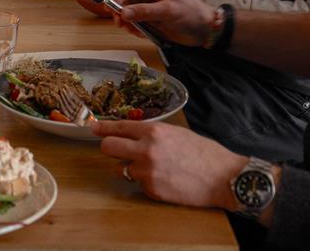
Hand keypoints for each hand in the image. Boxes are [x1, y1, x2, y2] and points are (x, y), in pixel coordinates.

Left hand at [91, 120, 245, 210]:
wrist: (225, 178)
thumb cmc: (204, 153)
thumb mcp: (176, 133)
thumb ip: (151, 133)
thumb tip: (131, 134)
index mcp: (153, 131)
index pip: (118, 127)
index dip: (102, 128)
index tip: (92, 128)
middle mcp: (146, 150)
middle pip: (108, 148)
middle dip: (108, 148)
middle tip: (115, 150)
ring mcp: (147, 172)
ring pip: (121, 169)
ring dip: (130, 168)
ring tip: (152, 168)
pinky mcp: (152, 190)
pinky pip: (138, 184)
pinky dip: (146, 182)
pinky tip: (164, 180)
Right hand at [110, 0, 217, 46]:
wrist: (205, 31)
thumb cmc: (192, 14)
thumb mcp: (168, 11)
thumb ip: (144, 11)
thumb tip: (123, 13)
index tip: (111, 7)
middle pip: (126, 0)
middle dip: (120, 11)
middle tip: (119, 21)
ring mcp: (148, 7)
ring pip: (128, 12)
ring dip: (126, 22)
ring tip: (130, 29)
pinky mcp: (149, 19)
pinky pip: (134, 23)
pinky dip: (133, 28)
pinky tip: (140, 33)